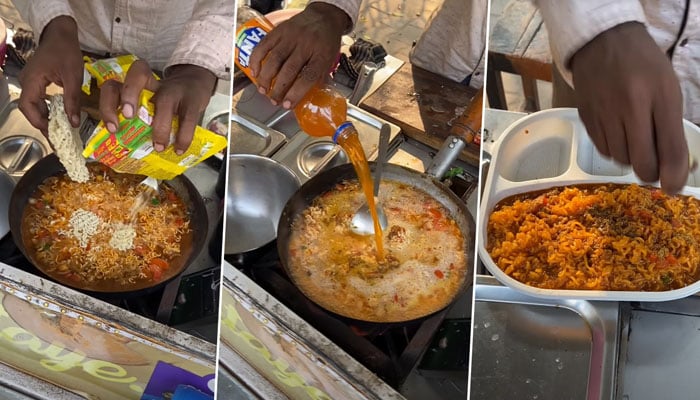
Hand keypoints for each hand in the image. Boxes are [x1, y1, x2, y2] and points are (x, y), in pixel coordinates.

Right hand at [18, 16, 82, 133]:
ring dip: (44, 117)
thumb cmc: (66, 51)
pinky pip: (38, 99)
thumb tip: (74, 123)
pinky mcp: (36, 80)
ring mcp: (30, 81)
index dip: (38, 122)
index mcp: (32, 80)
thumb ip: (73, 100)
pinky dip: (47, 109)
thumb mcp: (73, 77)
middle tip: (57, 137)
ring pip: (33, 105)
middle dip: (42, 123)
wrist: (60, 32)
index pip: (28, 107)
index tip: (53, 133)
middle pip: (29, 109)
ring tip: (59, 130)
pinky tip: (58, 116)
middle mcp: (26, 82)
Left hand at [100, 62, 215, 153]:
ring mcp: (174, 90)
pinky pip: (188, 119)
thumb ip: (136, 124)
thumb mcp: (148, 107)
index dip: (108, 103)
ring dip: (160, 126)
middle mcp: (153, 83)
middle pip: (137, 76)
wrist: (196, 84)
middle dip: (129, 95)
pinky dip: (183, 136)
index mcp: (135, 89)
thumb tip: (122, 152)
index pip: (115, 85)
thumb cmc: (165, 104)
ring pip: (165, 100)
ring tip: (159, 147)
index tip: (113, 128)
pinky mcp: (193, 101)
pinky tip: (179, 149)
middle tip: (129, 118)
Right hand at [248, 2, 349, 108]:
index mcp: (321, 55)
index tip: (287, 105)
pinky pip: (264, 45)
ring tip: (263, 90)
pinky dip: (257, 60)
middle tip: (274, 101)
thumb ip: (319, 78)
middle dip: (278, 89)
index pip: (308, 77)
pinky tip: (254, 72)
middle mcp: (306, 45)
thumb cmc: (326, 41)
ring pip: (274, 59)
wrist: (323, 16)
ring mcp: (291, 37)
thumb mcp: (330, 60)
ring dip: (266, 78)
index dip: (296, 93)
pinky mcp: (279, 30)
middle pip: (289, 71)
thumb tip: (309, 98)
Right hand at [571, 22, 687, 193]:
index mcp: (658, 97)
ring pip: (620, 159)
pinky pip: (603, 150)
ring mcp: (604, 113)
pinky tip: (618, 134)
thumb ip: (671, 131)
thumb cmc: (643, 66)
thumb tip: (672, 172)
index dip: (673, 175)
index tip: (672, 186)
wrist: (603, 42)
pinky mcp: (586, 118)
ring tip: (635, 140)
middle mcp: (629, 107)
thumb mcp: (668, 91)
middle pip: (641, 162)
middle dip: (650, 170)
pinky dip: (614, 149)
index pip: (669, 148)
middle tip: (653, 164)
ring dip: (631, 157)